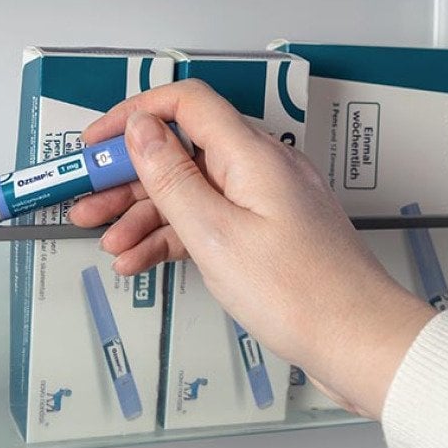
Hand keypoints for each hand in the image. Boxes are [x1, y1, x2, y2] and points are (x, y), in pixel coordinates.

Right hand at [68, 80, 436, 418]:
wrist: (360, 343)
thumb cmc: (302, 295)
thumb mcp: (216, 235)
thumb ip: (172, 178)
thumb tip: (141, 129)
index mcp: (252, 154)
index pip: (185, 104)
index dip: (133, 115)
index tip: (95, 142)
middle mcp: (261, 168)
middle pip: (182, 151)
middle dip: (129, 176)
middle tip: (87, 201)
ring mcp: (266, 201)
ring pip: (192, 190)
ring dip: (144, 214)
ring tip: (107, 242)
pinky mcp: (268, 233)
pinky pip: (211, 220)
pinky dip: (175, 237)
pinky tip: (142, 260)